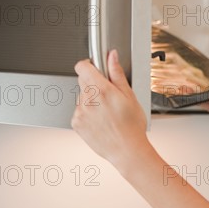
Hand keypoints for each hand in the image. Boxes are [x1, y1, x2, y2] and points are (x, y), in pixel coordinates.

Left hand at [72, 50, 148, 166]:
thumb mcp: (130, 96)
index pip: (82, 67)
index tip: (97, 69)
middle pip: (83, 81)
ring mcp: (79, 112)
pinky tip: (101, 121)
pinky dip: (88, 113)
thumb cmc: (132, 127)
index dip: (90, 65)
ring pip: (82, 97)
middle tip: (110, 96)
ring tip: (108, 113)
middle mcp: (87, 100)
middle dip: (95, 84)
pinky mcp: (76, 123)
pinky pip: (80, 111)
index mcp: (101, 90)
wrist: (127, 151)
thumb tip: (112, 56)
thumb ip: (117, 74)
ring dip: (92, 100)